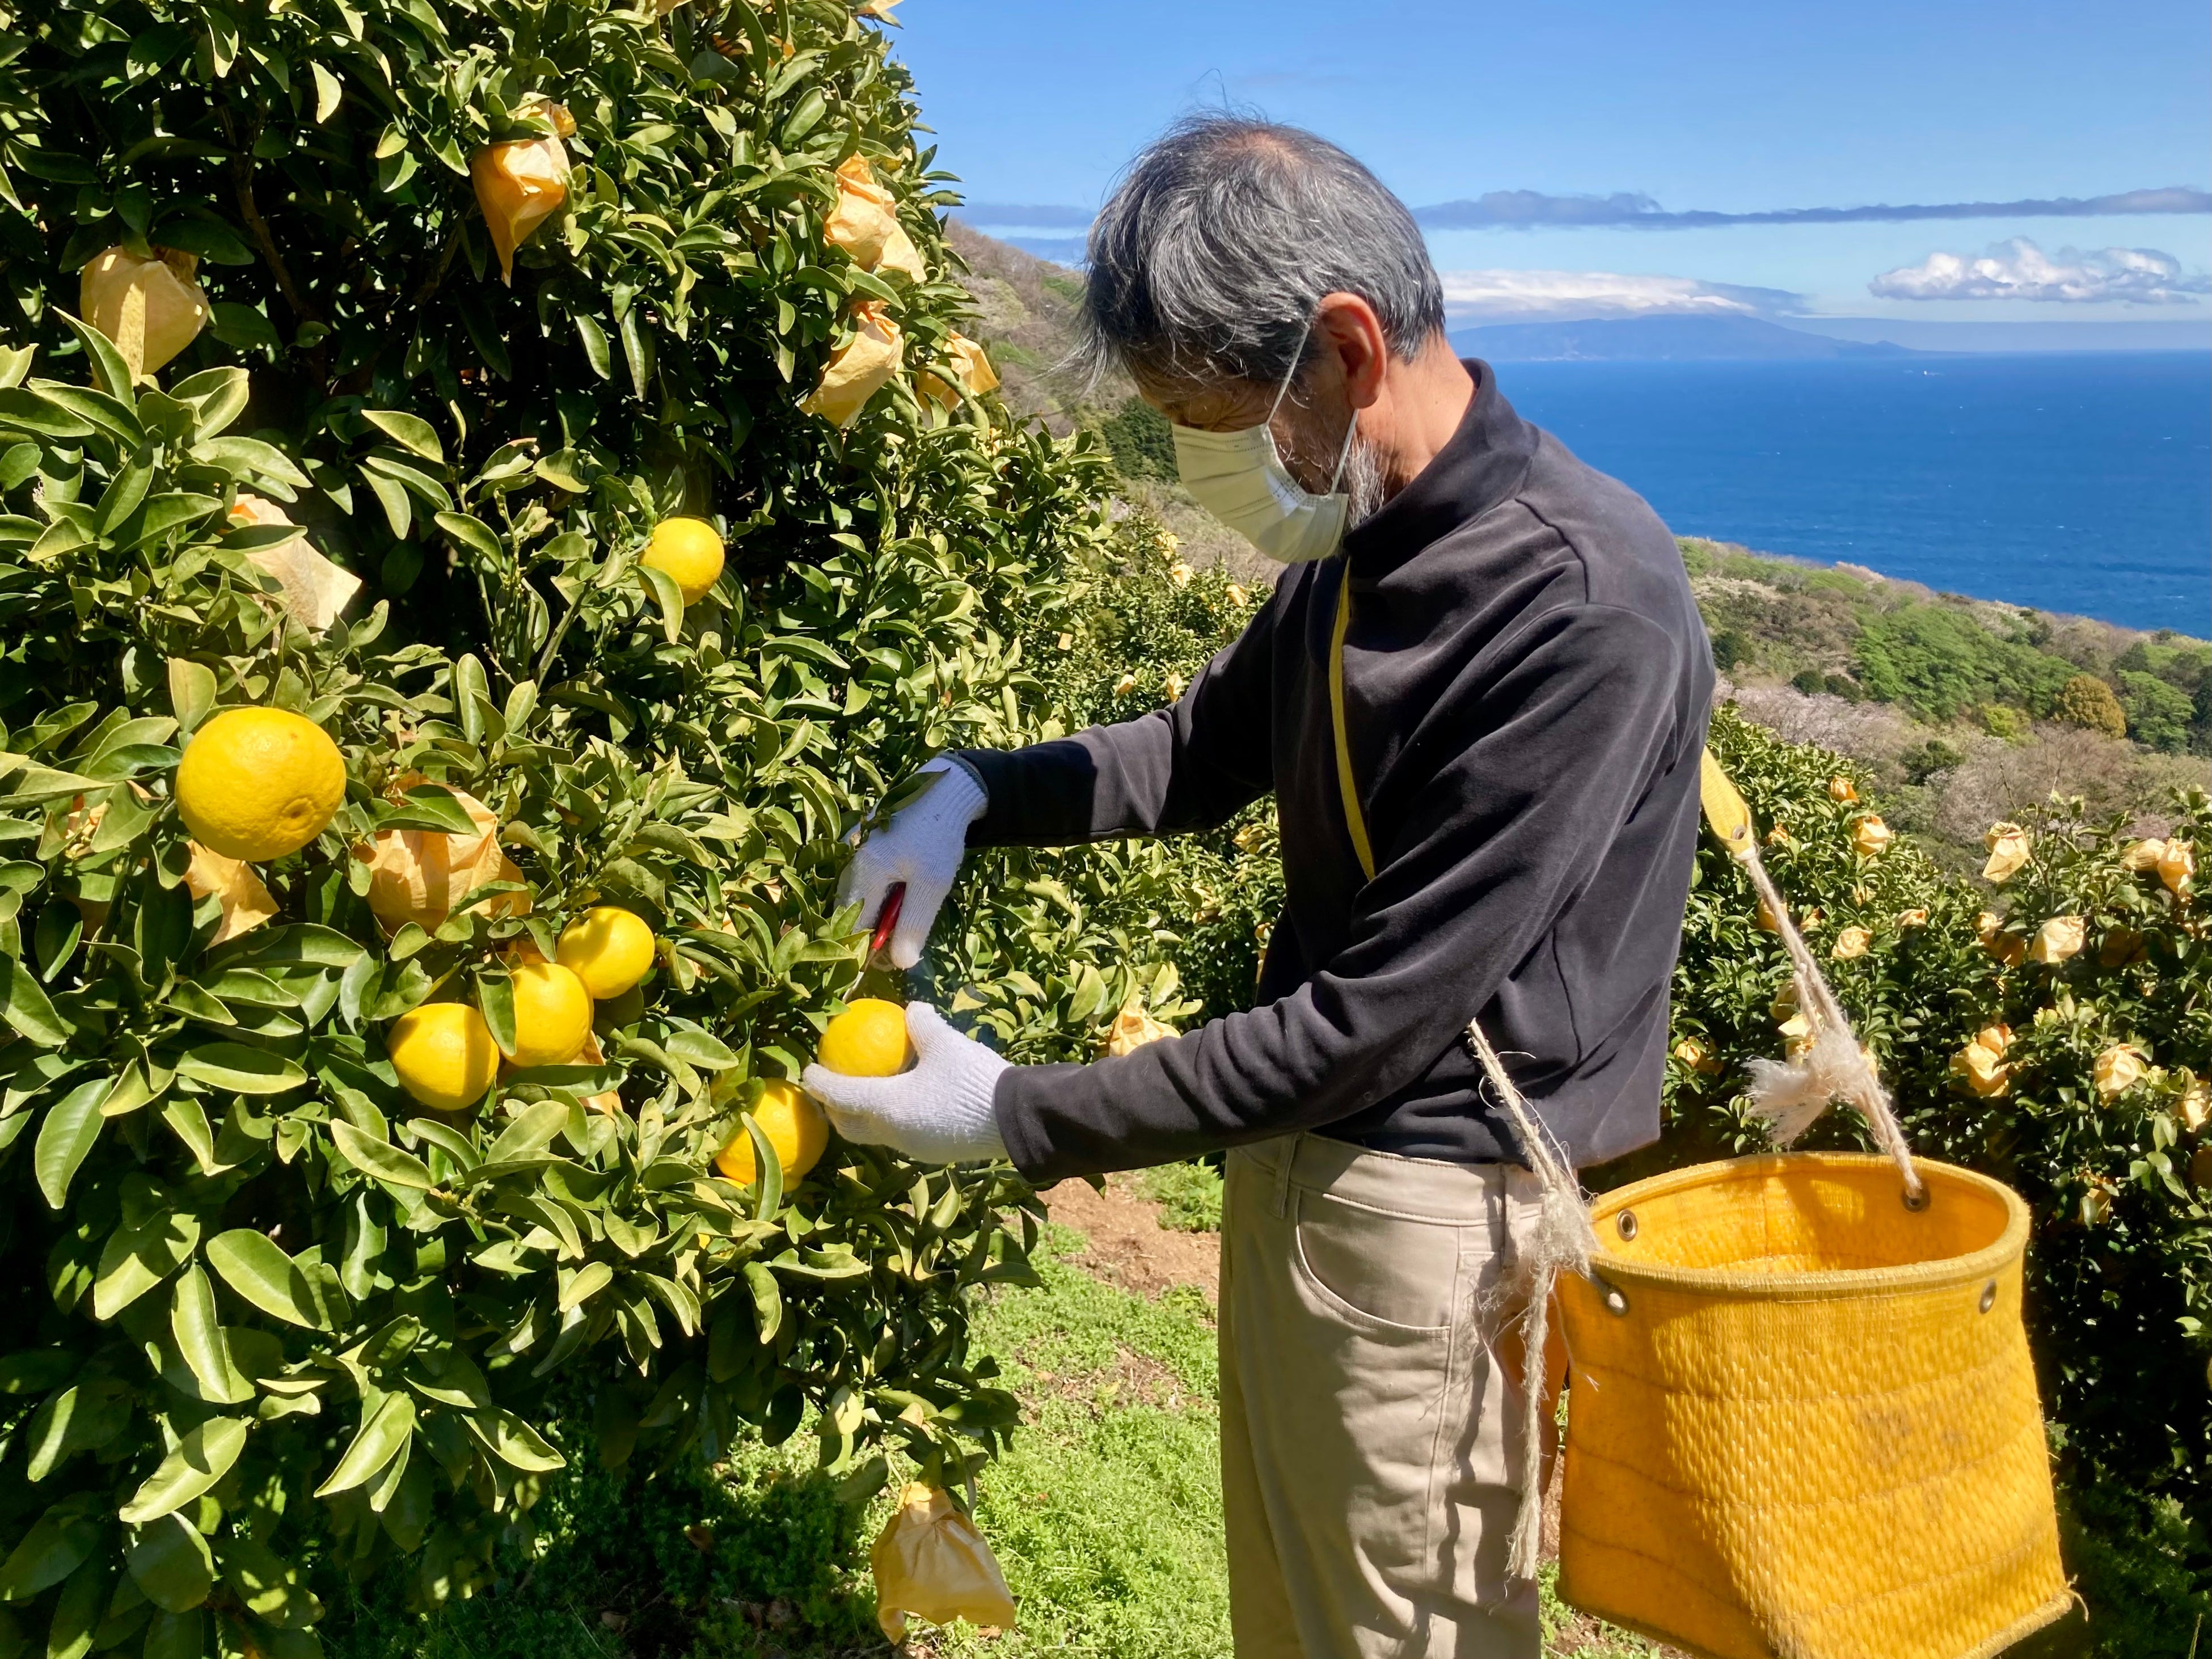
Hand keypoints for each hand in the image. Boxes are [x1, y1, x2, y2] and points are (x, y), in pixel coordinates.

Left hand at [803, 1003, 1009, 1164]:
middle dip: (835, 1109)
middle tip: (833, 1085)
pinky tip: (907, 1100)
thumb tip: (912, 1010)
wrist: (1016, 1118)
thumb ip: (921, 1024)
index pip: (840, 1095)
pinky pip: (901, 1135)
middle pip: (851, 1127)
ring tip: (868, 1091)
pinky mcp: (933, 1151)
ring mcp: (913, 1147)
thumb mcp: (946, 1041)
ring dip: (865, 1116)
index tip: (807, 1070)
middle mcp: (894, 1133)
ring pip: (877, 1134)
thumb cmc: (973, 1078)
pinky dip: (892, 1119)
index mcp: (886, 1107)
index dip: (820, 1082)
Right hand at [838, 758, 986, 969]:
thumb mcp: (932, 886)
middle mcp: (851, 863)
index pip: (852, 926)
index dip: (867, 949)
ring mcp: (855, 852)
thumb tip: (900, 964)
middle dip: (873, 931)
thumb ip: (913, 924)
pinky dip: (880, 895)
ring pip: (858, 897)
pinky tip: (903, 892)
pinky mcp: (864, 846)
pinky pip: (865, 881)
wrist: (945, 792)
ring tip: (906, 911)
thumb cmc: (939, 838)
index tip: (889, 962)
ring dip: (879, 913)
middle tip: (902, 939)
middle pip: (851, 912)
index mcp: (863, 873)